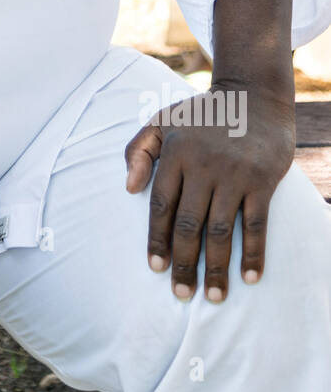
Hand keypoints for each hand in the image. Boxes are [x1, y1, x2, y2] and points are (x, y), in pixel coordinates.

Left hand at [124, 84, 294, 301]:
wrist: (254, 95)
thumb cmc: (203, 114)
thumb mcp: (163, 120)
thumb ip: (138, 150)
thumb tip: (128, 189)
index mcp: (176, 153)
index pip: (161, 205)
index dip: (157, 239)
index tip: (156, 268)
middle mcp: (203, 165)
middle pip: (189, 224)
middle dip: (184, 263)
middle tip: (182, 293)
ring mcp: (234, 174)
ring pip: (221, 230)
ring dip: (217, 267)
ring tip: (214, 296)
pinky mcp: (262, 180)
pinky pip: (256, 223)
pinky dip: (253, 252)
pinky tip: (249, 277)